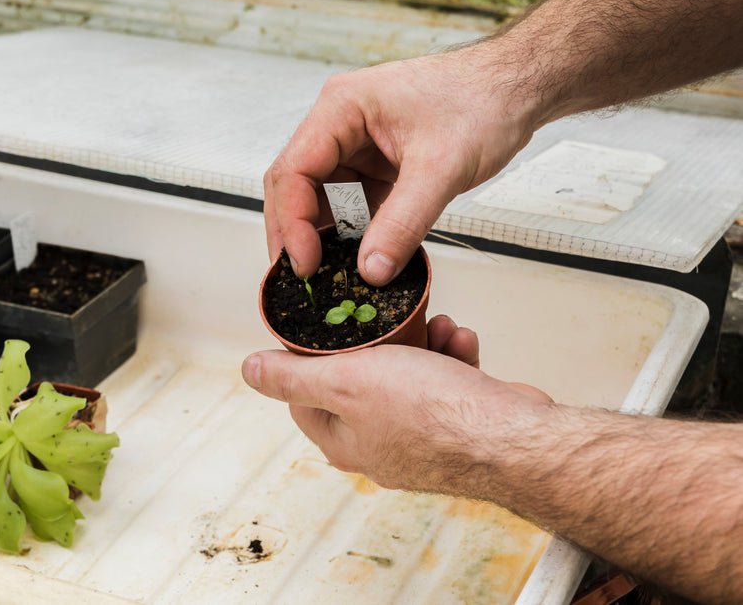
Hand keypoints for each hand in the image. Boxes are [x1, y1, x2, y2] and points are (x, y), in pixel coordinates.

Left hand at [241, 315, 552, 495]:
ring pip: (407, 375)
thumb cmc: (435, 416)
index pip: (304, 394)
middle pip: (360, 380)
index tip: (327, 325)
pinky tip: (459, 342)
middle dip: (378, 342)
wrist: (514, 437)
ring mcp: (421, 437)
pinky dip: (451, 357)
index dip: (312, 355)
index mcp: (343, 441)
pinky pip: (445, 382)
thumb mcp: (345, 381)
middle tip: (387, 319)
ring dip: (420, 343)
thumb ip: (293, 376)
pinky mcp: (458, 425)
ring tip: (434, 328)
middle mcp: (380, 445)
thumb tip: (251, 371)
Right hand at [263, 50, 538, 284]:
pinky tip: (355, 260)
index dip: (292, 223)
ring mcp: (354, 147)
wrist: (516, 90)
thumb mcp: (442, 168)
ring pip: (319, 200)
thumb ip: (403, 222)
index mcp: (341, 108)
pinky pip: (349, 205)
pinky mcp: (373, 166)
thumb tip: (371, 270)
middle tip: (302, 282)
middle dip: (296, 235)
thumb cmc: (483, 102)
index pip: (293, 171)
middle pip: (295, 187)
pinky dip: (349, 234)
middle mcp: (339, 125)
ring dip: (321, 238)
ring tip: (326, 277)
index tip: (305, 264)